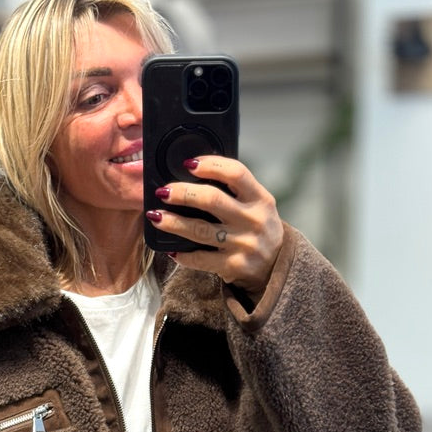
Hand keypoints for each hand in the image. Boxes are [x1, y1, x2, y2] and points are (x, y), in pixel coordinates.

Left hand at [147, 156, 283, 302]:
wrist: (276, 268)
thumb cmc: (258, 228)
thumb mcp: (257, 205)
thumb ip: (235, 190)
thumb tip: (194, 172)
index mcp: (261, 199)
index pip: (236, 173)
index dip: (210, 165)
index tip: (189, 164)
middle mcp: (253, 220)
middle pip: (212, 200)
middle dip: (183, 193)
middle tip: (164, 191)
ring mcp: (243, 245)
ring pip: (200, 230)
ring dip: (173, 222)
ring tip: (155, 216)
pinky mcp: (233, 266)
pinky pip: (200, 259)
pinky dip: (182, 255)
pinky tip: (171, 249)